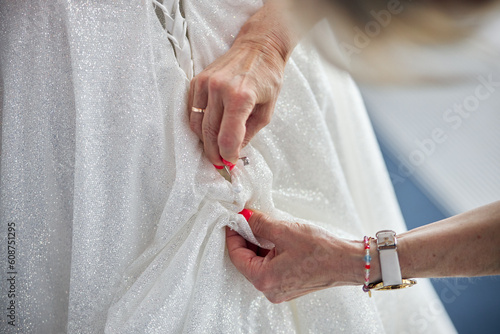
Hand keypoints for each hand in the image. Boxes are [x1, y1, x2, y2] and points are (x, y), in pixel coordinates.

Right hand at [187, 0, 297, 166]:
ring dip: (204, 141)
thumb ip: (249, 133)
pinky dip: (198, 125)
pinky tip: (208, 131)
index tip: (230, 162)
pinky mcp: (197, 81)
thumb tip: (234, 152)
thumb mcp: (267, 110)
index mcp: (241, 97)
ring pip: (197, 124)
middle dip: (214, 153)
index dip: (228, 155)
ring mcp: (205, 84)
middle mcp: (219, 89)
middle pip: (209, 134)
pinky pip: (192, 111)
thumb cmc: (268, 77)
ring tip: (214, 149)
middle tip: (219, 163)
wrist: (258, 47)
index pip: (227, 138)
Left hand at [226, 211, 366, 302]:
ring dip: (258, 244)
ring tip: (263, 226)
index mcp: (264, 279)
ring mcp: (280, 290)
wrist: (348, 261)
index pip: (236, 256)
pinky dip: (269, 252)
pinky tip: (275, 238)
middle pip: (246, 261)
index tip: (234, 221)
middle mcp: (270, 290)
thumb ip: (259, 223)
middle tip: (248, 220)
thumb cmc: (321, 250)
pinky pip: (271, 268)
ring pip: (259, 264)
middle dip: (246, 239)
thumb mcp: (285, 230)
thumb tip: (245, 217)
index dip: (233, 235)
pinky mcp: (289, 286)